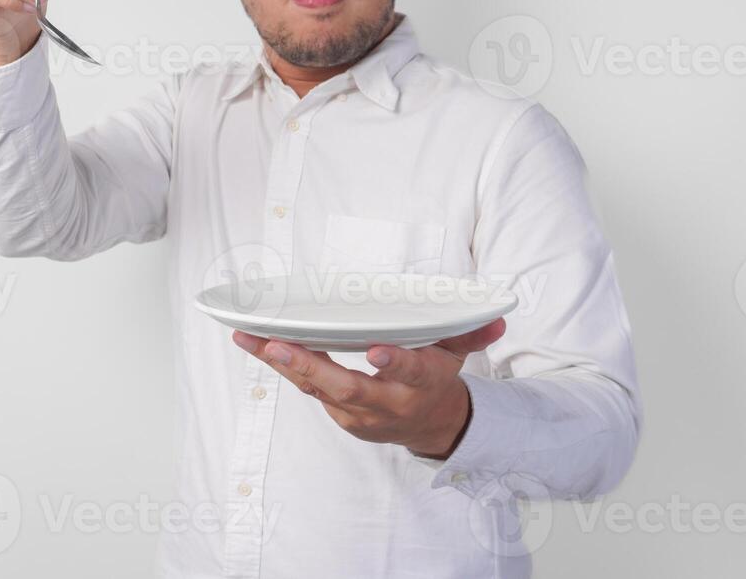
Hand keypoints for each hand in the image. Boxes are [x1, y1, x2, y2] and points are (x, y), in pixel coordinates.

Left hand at [232, 318, 506, 458]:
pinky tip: (256, 343)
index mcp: (420, 384)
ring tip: (248, 337)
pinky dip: (283, 367)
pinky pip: (309, 389)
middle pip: (347, 388)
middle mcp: (387, 404)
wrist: (431, 427)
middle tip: (277, 346)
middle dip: (310, 367)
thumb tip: (497, 318)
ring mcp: (359, 415)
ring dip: (280, 364)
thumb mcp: (458, 354)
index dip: (395, 364)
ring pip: (317, 388)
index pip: (410, 374)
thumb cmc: (438, 379)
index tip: (377, 351)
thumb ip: (472, 333)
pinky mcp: (340, 415)